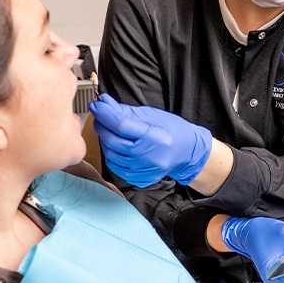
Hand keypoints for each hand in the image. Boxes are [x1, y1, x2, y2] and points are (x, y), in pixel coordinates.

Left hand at [89, 94, 211, 186]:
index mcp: (154, 137)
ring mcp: (143, 171)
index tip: (97, 105)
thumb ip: (126, 111)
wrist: (187, 153)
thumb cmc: (173, 131)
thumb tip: (104, 103)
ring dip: (105, 139)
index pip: (121, 124)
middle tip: (101, 115)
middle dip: (102, 125)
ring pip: (111, 154)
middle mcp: (149, 157)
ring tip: (110, 130)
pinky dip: (112, 154)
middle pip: (112, 140)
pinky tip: (116, 145)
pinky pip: (116, 167)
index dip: (104, 113)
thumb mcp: (152, 115)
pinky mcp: (139, 179)